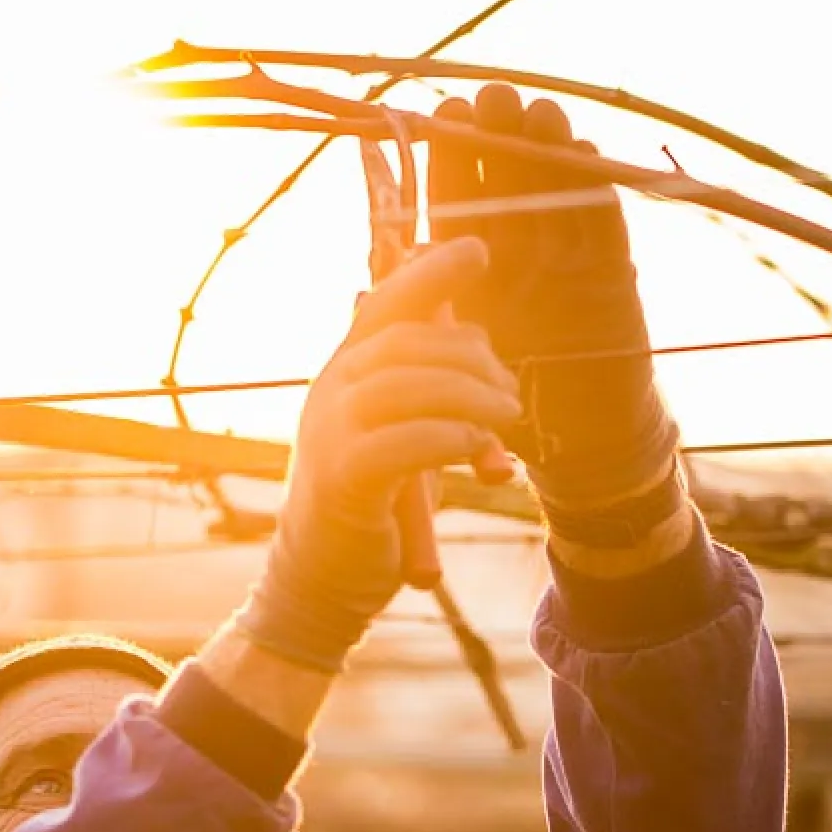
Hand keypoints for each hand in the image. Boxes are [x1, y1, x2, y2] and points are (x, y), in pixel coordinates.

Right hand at [233, 239, 519, 673]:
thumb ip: (427, 397)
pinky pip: (405, 441)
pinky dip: (452, 439)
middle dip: (474, 358)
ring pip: (409, 383)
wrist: (318, 581)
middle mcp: (329, 390)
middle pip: (410, 341)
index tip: (476, 249)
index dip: (431, 272)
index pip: (386, 304)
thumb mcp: (398, 437)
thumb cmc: (370, 507)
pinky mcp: (343, 479)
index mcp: (343, 373)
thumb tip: (484, 358)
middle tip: (512, 395)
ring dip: (473, 396)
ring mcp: (330, 432)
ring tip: (508, 421)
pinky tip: (480, 454)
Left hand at [428, 86, 682, 526]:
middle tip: (490, 97)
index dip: (453, 154)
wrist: (580, 441)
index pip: (458, 196)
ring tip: (536, 113)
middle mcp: (522, 251)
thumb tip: (361, 289)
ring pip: (556, 188)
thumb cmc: (511, 405)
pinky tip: (583, 154)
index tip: (445, 113)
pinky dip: (594, 189)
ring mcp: (569, 257)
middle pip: (509, 177)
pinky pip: (602, 223)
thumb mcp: (458, 354)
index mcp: (476, 265)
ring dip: (547, 148)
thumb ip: (428, 317)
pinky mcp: (612, 273)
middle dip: (499, 133)